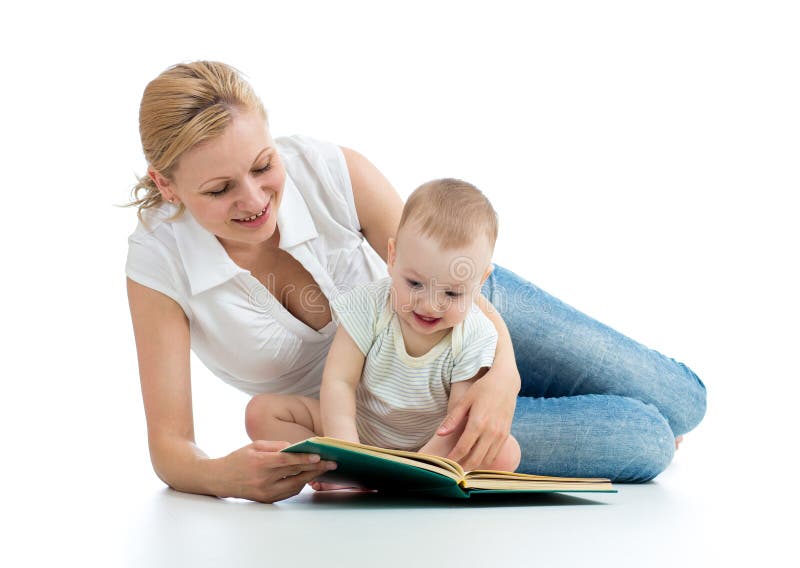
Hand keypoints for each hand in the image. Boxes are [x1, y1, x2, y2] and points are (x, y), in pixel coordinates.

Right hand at [216, 440, 336, 502]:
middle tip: (331, 463)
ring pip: (294, 485)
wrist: (219, 479)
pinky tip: (307, 476)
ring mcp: (265, 492)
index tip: (319, 456)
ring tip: (323, 469)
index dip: (304, 459)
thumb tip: (296, 448)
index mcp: (259, 462)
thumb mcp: (254, 445)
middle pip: (294, 473)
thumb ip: (275, 446)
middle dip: (314, 468)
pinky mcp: (266, 500)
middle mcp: (262, 479)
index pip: (286, 461)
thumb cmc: (238, 458)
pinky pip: (288, 492)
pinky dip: (299, 483)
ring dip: (310, 477)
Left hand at [436, 369, 517, 470]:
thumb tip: (440, 434)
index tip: (445, 463)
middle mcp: (491, 431)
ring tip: (462, 465)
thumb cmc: (483, 389)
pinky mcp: (506, 435)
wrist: (506, 383)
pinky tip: (476, 459)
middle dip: (462, 467)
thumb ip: (453, 419)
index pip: (463, 448)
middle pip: (475, 459)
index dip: (452, 458)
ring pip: (486, 460)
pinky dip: (485, 460)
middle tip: (452, 469)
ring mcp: (500, 435)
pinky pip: (495, 455)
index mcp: (478, 422)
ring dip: (474, 466)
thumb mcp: (465, 400)